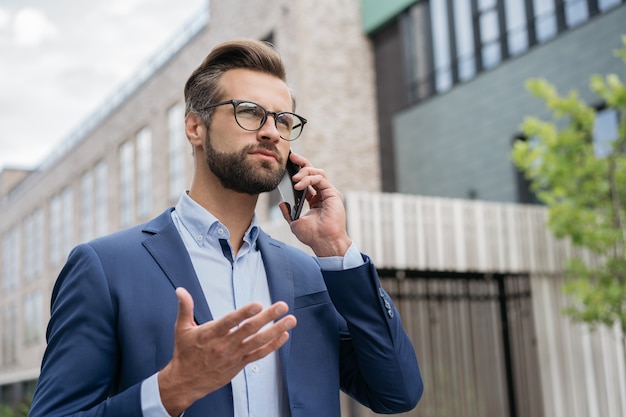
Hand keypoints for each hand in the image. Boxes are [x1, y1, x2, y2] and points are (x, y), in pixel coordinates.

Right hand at [158, 288, 296, 415]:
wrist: (186, 382)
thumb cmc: (185, 353)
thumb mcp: (181, 329)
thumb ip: (184, 308)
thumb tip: (180, 290)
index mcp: (210, 334)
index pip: (230, 322)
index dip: (244, 313)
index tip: (258, 305)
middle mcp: (224, 344)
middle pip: (249, 330)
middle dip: (268, 317)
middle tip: (282, 306)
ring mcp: (234, 355)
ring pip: (258, 341)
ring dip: (276, 330)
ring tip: (291, 320)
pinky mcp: (240, 364)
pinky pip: (259, 354)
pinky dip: (272, 346)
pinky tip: (284, 335)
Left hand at [279, 152, 351, 256]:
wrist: (324, 242)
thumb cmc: (313, 236)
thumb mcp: (295, 223)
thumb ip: (289, 213)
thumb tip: (282, 203)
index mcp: (315, 200)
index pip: (307, 181)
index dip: (299, 172)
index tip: (288, 165)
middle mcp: (323, 195)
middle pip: (314, 172)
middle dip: (302, 163)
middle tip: (292, 158)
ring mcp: (328, 193)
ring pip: (318, 173)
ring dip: (304, 172)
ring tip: (294, 178)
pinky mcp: (332, 193)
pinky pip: (320, 179)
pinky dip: (309, 179)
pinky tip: (299, 185)